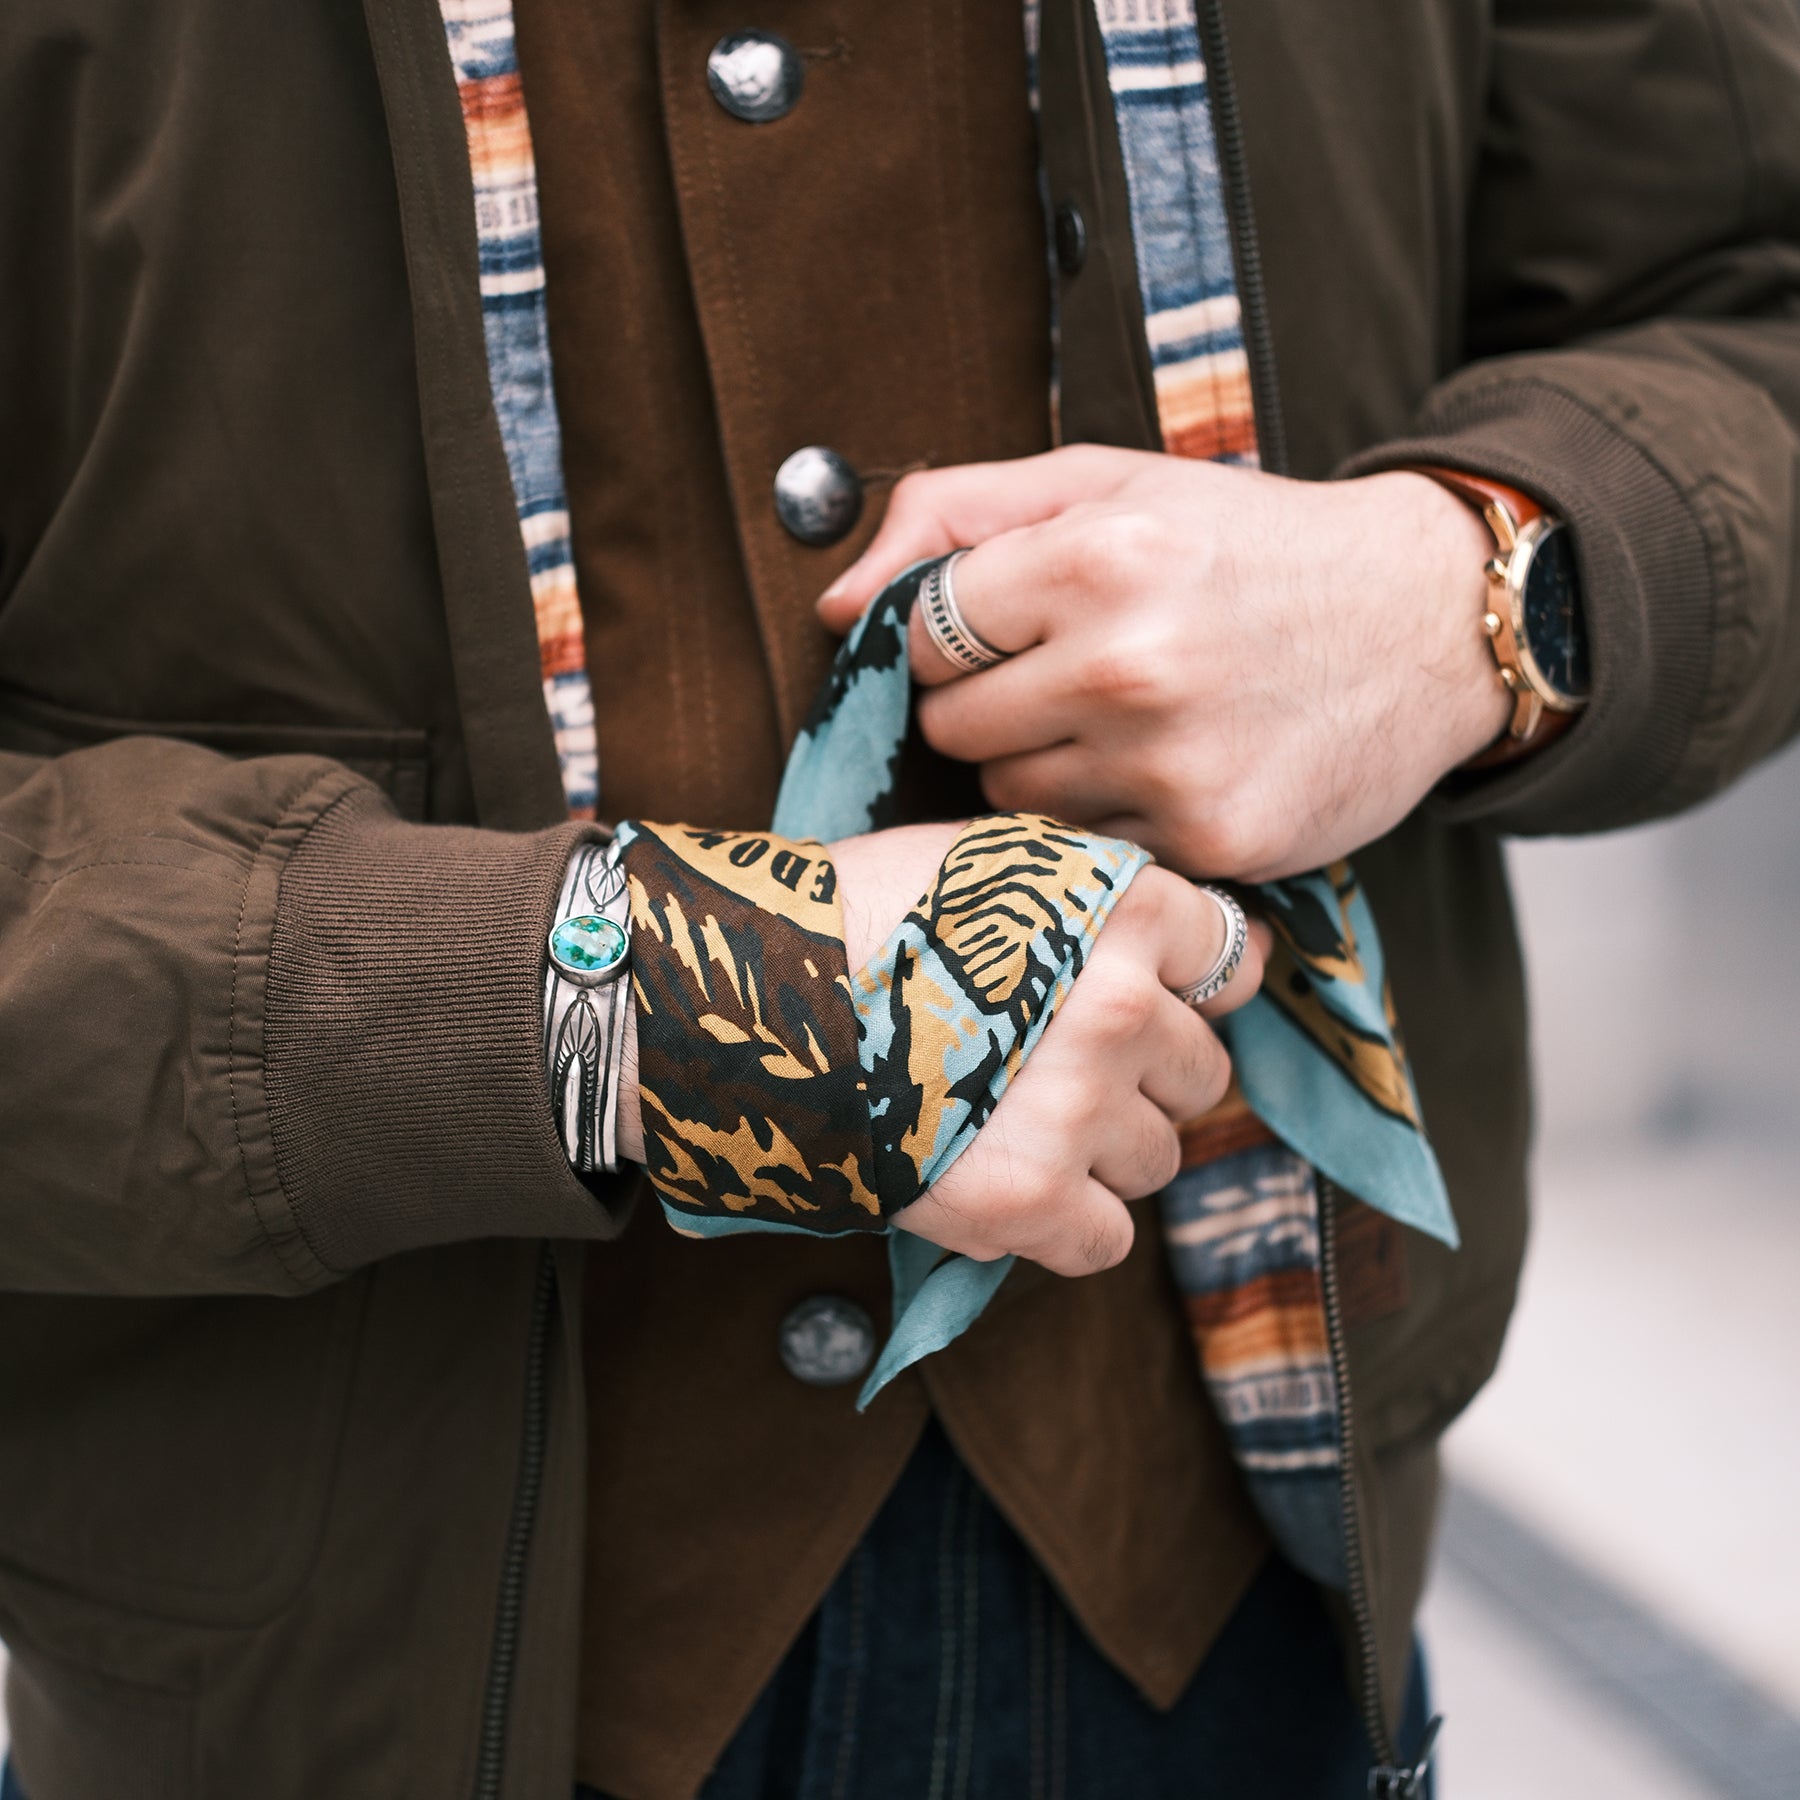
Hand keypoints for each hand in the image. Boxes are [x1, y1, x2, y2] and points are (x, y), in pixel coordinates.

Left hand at [817, 447, 1509, 881]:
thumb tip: (833, 604)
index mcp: (1096, 554)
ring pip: (1010, 798)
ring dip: (1045, 767)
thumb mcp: (1108, 483)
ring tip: (1131, 719)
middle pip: (953, 727)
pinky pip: (1087, 848)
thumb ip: (955, 516)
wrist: (1425, 620)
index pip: (923, 633)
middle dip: (992, 704)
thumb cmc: (1249, 546)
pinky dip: (1112, 818)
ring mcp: (1172, 763)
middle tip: (1076, 673)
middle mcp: (1131, 664)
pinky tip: (1173, 768)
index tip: (1013, 628)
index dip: (955, 635)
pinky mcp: (1212, 838)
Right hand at [831, 824, 1267, 1276]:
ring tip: (1014, 1120)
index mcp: (1122, 912)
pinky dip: (1063, 1225)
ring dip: (1101, 1151)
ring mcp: (1078, 1109)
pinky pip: (1106, 1238)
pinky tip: (1005, 1181)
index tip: (1124, 998)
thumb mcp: (1002, 861)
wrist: (756, 996)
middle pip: (1202, 1072)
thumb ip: (1119, 899)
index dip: (1178, 986)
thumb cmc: (870, 916)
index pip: (1226, 962)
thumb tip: (1241, 951)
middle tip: (1054, 1066)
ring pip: (1158, 1159)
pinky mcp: (1028, 1199)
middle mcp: (1118, 1008)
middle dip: (1141, 1076)